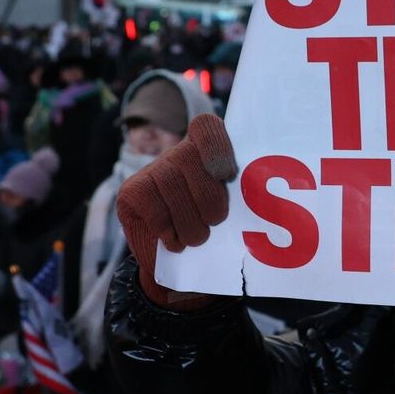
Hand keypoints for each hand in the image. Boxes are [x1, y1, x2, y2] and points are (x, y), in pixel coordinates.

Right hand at [115, 114, 236, 308]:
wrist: (177, 266)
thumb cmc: (216, 236)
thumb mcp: (237, 215)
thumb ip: (244, 199)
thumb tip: (264, 200)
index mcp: (209, 152)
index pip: (206, 127)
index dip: (216, 146)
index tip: (227, 175)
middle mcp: (177, 154)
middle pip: (189, 156)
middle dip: (207, 196)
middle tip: (215, 222)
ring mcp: (151, 171)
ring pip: (170, 183)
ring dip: (189, 220)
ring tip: (198, 239)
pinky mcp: (130, 192)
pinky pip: (151, 204)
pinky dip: (167, 228)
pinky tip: (175, 242)